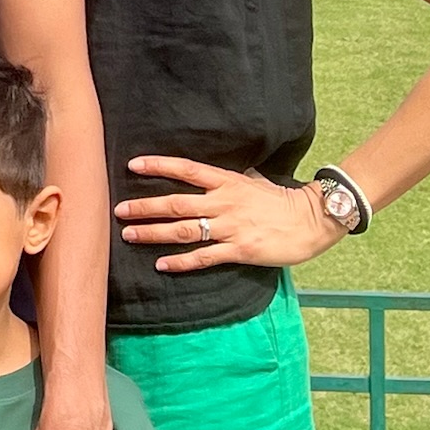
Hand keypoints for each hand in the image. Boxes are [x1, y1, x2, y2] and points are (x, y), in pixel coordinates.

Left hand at [115, 156, 341, 271]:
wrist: (310, 221)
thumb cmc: (280, 198)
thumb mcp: (253, 179)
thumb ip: (229, 178)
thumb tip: (210, 174)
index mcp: (226, 181)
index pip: (185, 169)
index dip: (158, 166)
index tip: (132, 165)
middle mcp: (224, 202)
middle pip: (176, 203)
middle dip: (145, 207)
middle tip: (119, 210)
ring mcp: (231, 227)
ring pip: (184, 230)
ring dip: (154, 233)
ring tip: (129, 235)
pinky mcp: (239, 250)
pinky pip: (205, 257)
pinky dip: (181, 261)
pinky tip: (162, 264)